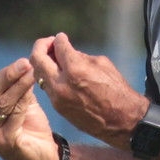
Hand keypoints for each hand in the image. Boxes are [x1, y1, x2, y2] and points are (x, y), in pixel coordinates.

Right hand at [0, 56, 60, 159]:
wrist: (43, 157)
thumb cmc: (30, 127)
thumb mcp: (22, 103)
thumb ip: (17, 86)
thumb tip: (22, 64)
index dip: (5, 73)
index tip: (24, 61)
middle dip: (9, 76)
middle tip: (26, 63)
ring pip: (3, 103)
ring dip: (19, 85)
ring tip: (33, 72)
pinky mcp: (2, 142)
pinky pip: (14, 115)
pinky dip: (24, 100)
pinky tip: (32, 89)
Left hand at [30, 33, 148, 147]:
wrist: (122, 121)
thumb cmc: (117, 90)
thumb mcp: (102, 64)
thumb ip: (80, 56)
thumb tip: (65, 52)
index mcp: (76, 69)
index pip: (58, 46)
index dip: (59, 39)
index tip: (61, 38)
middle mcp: (62, 84)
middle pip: (37, 58)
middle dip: (41, 46)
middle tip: (50, 44)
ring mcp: (57, 97)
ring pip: (38, 74)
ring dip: (43, 62)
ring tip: (53, 59)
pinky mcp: (58, 107)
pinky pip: (47, 87)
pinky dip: (50, 77)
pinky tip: (59, 74)